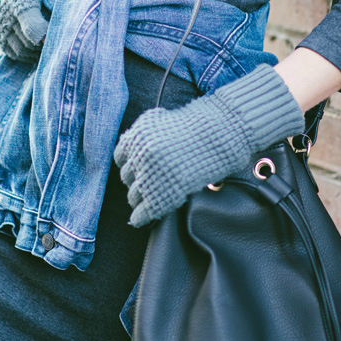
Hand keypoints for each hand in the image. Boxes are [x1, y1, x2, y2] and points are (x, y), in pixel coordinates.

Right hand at [0, 0, 84, 61]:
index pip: (34, 30)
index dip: (51, 37)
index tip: (65, 33)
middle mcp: (4, 12)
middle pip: (28, 43)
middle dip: (46, 46)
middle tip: (63, 42)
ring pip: (19, 50)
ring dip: (37, 52)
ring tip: (53, 44)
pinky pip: (11, 51)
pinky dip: (26, 54)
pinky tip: (41, 47)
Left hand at [113, 63, 305, 227]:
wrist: (219, 135)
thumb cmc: (196, 126)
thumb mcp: (161, 122)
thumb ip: (143, 137)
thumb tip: (132, 158)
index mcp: (135, 137)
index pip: (120, 157)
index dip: (131, 164)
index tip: (138, 168)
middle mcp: (138, 156)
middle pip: (127, 177)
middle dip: (137, 180)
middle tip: (148, 184)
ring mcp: (148, 176)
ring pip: (133, 195)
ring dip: (140, 198)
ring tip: (150, 198)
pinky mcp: (159, 195)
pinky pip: (142, 211)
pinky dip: (141, 216)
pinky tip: (143, 218)